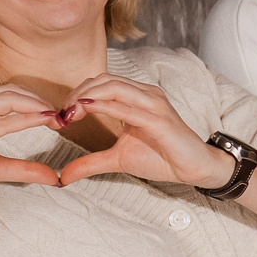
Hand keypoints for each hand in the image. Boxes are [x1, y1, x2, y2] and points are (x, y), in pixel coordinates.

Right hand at [0, 87, 67, 203]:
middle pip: (11, 90)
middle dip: (39, 100)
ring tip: (56, 118)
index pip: (8, 92)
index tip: (57, 114)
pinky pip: (0, 122)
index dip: (35, 100)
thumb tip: (54, 177)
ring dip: (36, 106)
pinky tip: (43, 122)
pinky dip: (25, 120)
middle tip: (62, 115)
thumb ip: (24, 168)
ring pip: (7, 99)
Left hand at [54, 76, 239, 188]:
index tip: (62, 115)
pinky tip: (86, 110)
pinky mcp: (159, 119)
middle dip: (77, 94)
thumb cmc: (162, 158)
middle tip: (62, 114)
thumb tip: (63, 176)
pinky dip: (104, 107)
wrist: (194, 168)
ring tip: (70, 113)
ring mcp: (154, 104)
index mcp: (137, 97)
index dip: (78, 94)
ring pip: (114, 88)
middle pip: (104, 80)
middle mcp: (145, 94)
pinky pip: (128, 108)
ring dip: (87, 97)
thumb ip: (91, 162)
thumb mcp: (118, 159)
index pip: (101, 83)